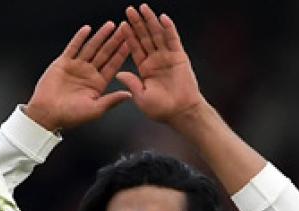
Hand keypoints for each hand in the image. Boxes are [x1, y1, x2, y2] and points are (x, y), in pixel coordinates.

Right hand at [24, 21, 132, 131]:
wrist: (47, 114)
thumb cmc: (70, 116)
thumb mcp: (95, 110)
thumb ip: (112, 100)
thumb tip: (129, 95)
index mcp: (98, 84)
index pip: (113, 65)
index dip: (121, 54)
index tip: (130, 43)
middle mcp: (88, 73)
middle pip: (104, 53)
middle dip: (114, 41)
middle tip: (124, 29)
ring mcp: (76, 67)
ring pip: (91, 47)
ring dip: (100, 36)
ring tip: (110, 25)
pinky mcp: (63, 63)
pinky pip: (73, 47)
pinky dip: (80, 38)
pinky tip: (87, 29)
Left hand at [116, 4, 208, 128]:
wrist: (181, 112)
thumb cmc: (161, 109)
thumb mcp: (141, 97)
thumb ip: (131, 83)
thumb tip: (118, 74)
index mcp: (145, 69)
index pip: (134, 48)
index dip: (128, 36)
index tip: (121, 24)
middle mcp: (155, 60)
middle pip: (145, 37)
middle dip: (137, 23)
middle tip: (129, 9)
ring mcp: (167, 57)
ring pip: (157, 35)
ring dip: (151, 21)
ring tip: (143, 8)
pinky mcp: (179, 56)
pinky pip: (173, 39)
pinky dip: (168, 28)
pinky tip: (162, 17)